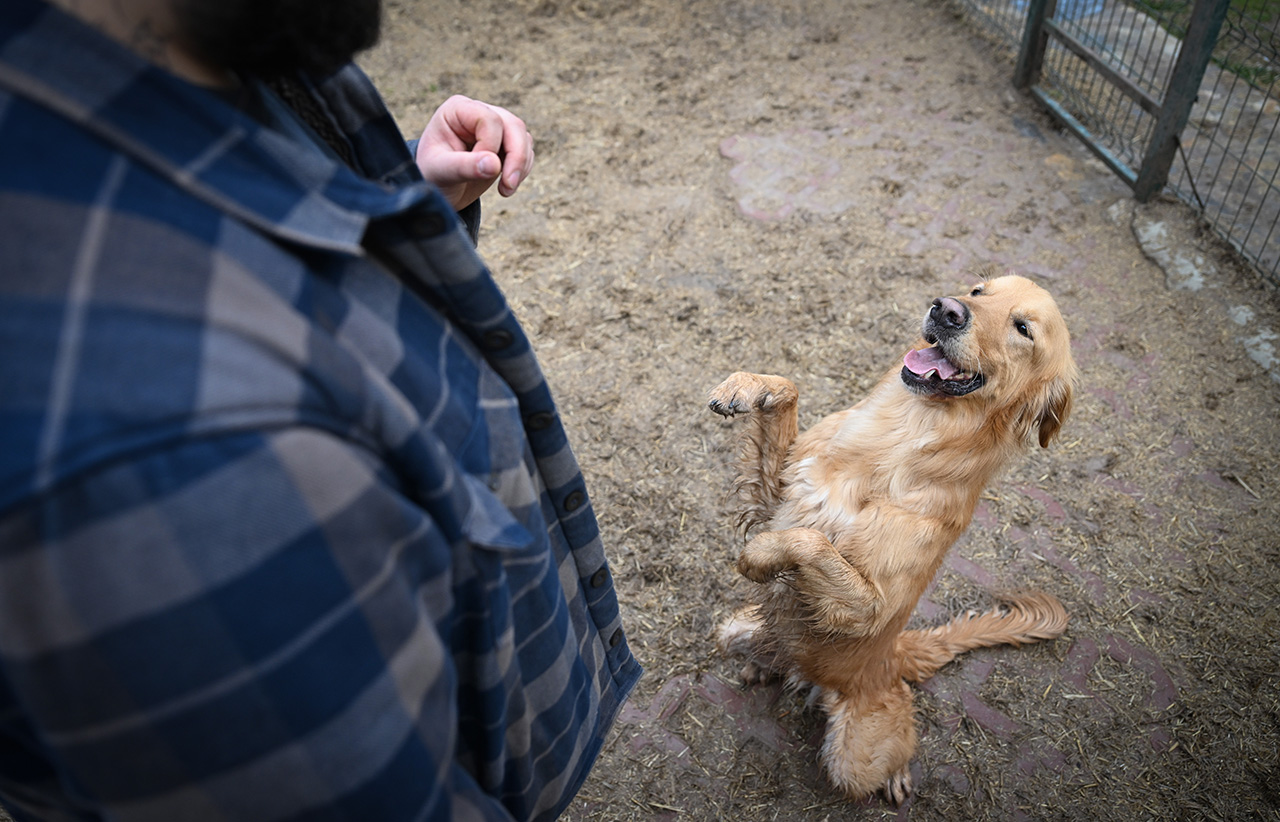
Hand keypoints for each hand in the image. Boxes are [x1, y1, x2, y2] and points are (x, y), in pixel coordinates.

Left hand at [414, 95, 533, 210]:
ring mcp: (495, 126)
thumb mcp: (440, 172)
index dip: (489, 146)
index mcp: (457, 110)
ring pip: (523, 137)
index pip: (489, 119)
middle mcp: (478, 112)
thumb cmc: (432, 175)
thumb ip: (464, 166)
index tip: (475, 170)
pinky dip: (522, 169)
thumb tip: (494, 165)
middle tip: (508, 185)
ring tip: (505, 190)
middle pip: (513, 125)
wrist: (438, 188)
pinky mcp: (505, 142)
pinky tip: (506, 185)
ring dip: (520, 165)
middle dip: (516, 157)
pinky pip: (526, 150)